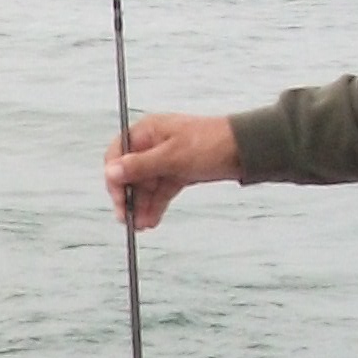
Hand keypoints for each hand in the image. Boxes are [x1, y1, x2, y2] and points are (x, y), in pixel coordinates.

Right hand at [102, 112, 240, 229]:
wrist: (247, 149)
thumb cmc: (211, 144)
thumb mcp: (172, 157)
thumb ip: (140, 166)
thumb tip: (111, 172)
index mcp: (148, 131)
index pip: (118, 154)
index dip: (114, 177)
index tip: (118, 197)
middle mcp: (154, 144)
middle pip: (130, 174)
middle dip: (129, 197)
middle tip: (128, 219)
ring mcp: (166, 159)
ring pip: (146, 186)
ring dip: (142, 206)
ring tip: (142, 225)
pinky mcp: (179, 172)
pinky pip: (161, 191)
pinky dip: (156, 205)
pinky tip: (151, 221)